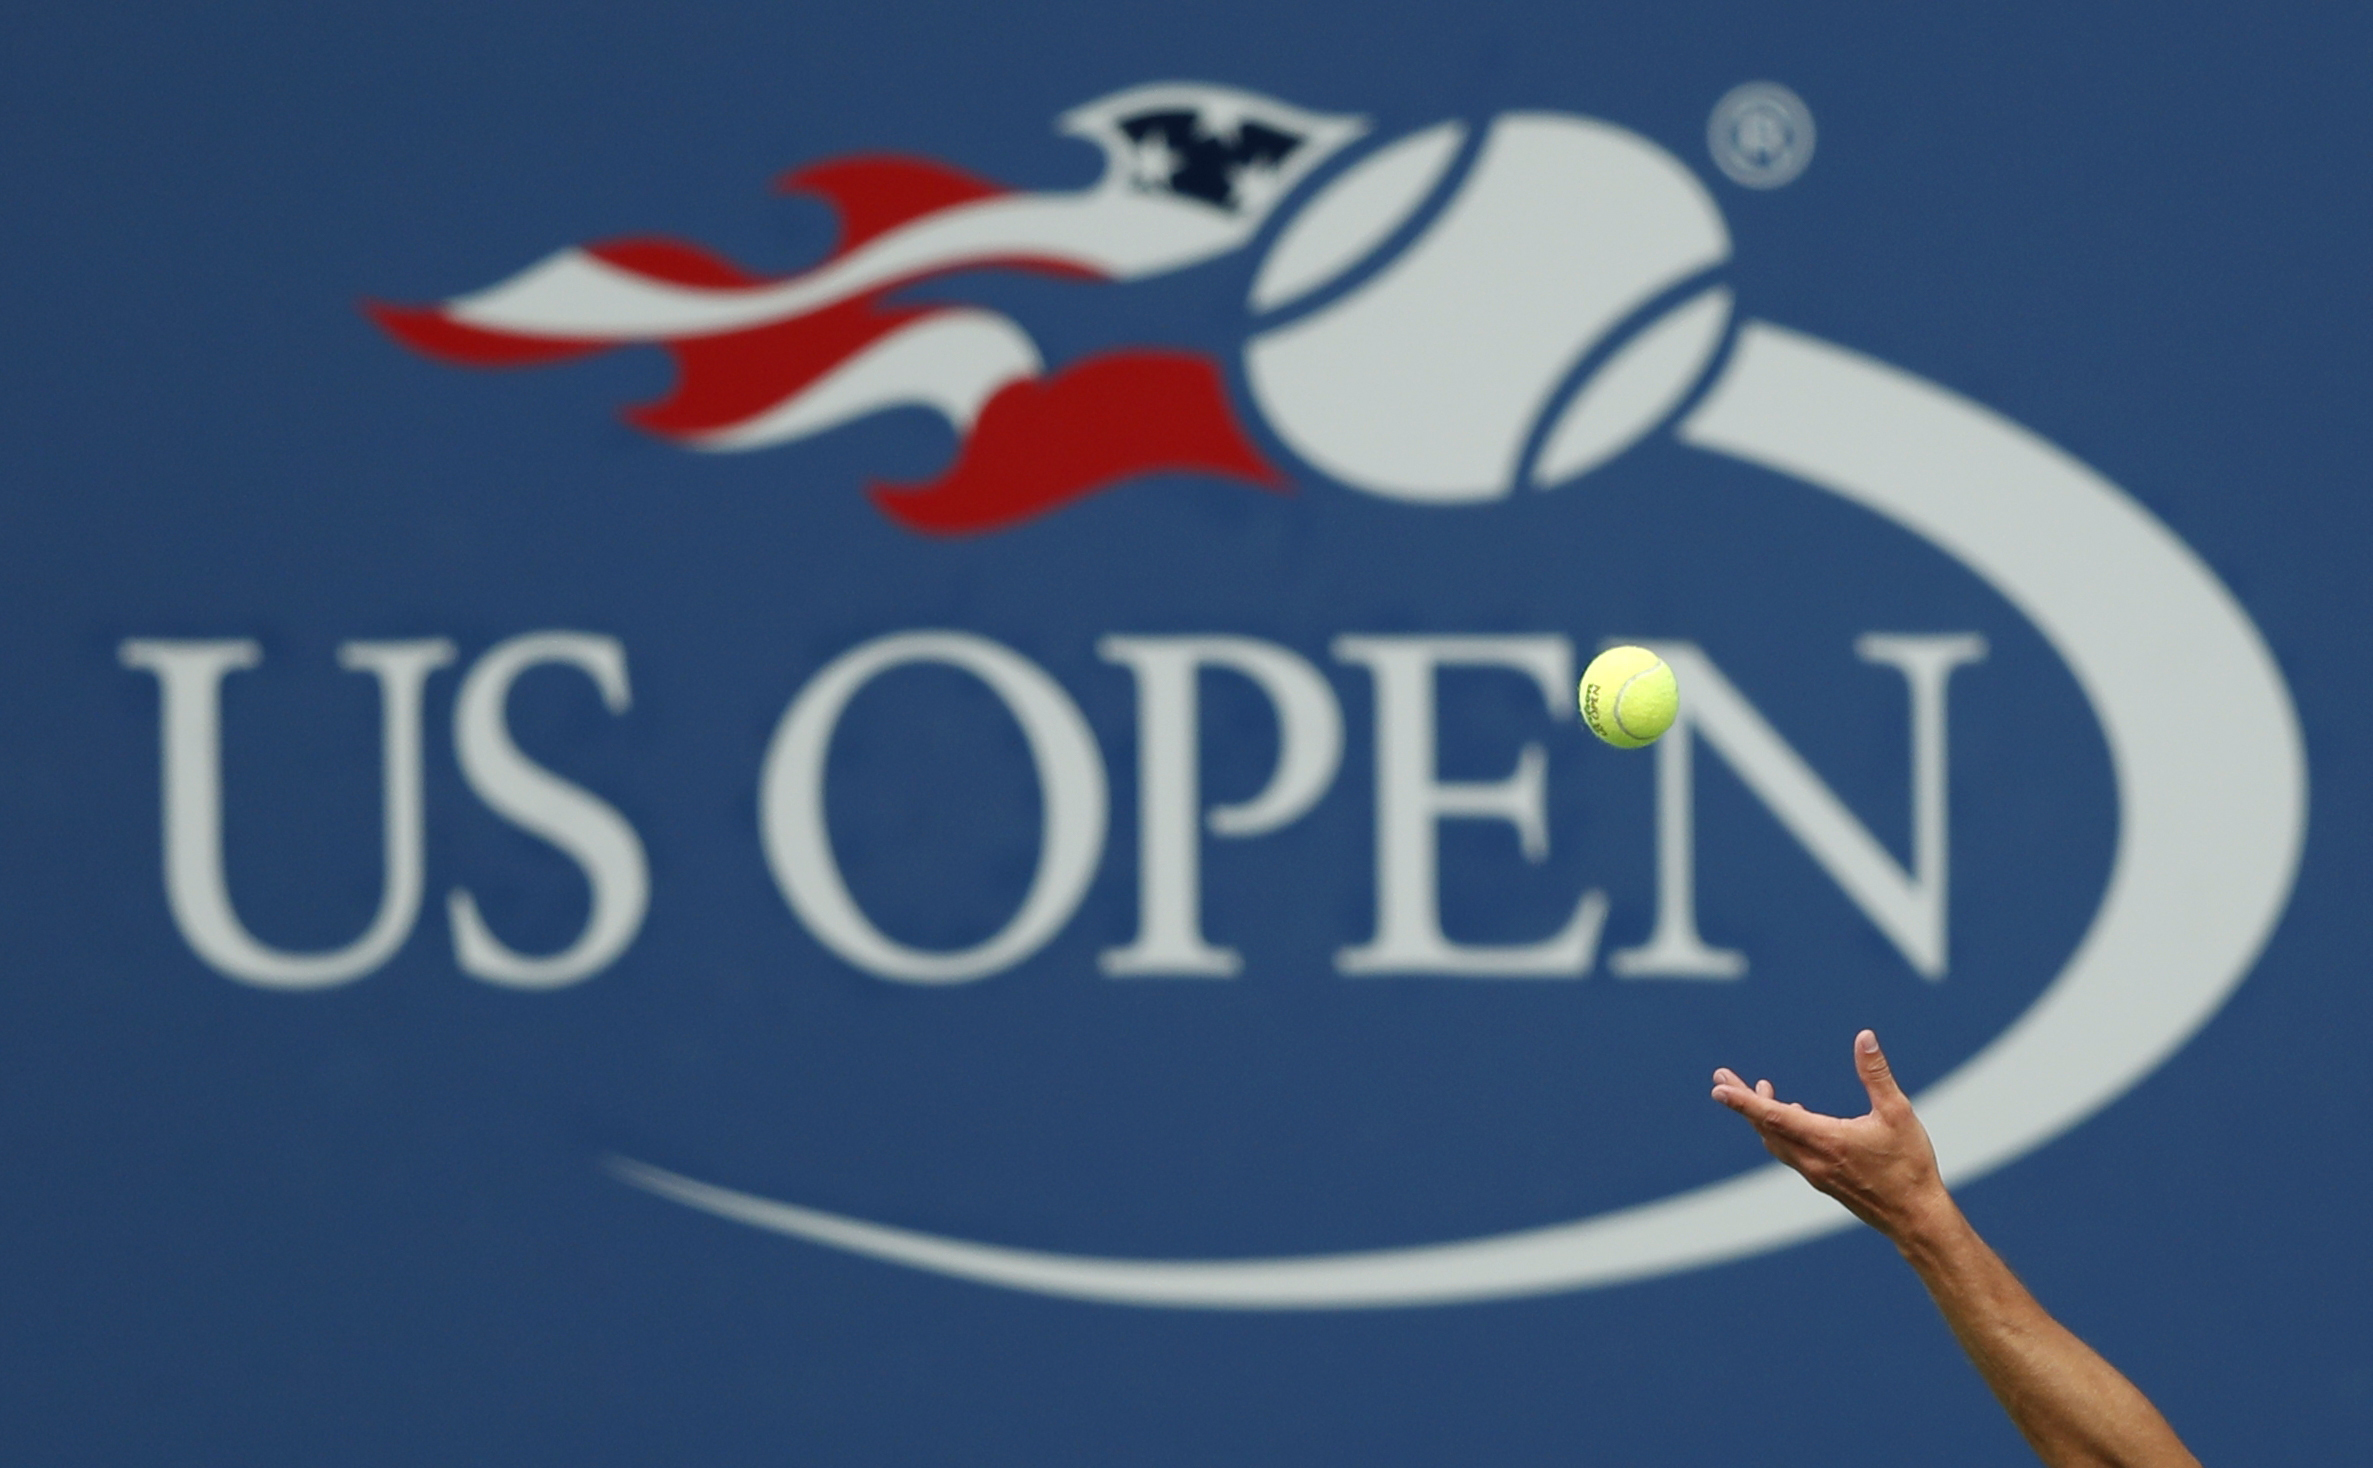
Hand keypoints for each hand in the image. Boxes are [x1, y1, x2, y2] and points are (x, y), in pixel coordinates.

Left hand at [1711, 1029, 1950, 1243]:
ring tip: (1757, 1090)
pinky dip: (1779, 1131)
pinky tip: (1792, 1115)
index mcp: (1826, 1141)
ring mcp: (1816, 1174)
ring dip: (1760, 1116)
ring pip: (1776, 1142)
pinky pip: (1790, 1153)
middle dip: (1742, 1102)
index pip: (1774, 1117)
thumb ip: (1876, 1074)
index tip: (1718, 1089)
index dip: (1744, 1101)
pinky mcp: (1824, 1181)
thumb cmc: (1910, 1165)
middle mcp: (1813, 1160)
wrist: (1916, 1218)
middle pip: (1765, 1127)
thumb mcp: (1897, 1113)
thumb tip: (1864, 1037)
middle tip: (1721, 1079)